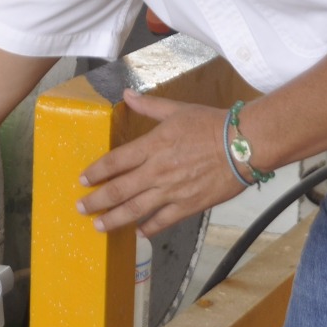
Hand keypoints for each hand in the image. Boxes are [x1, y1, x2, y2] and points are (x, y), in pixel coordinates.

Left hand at [76, 89, 244, 233]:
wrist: (244, 145)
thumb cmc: (212, 124)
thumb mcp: (177, 109)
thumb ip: (148, 106)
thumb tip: (126, 93)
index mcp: (152, 145)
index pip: (115, 161)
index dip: (96, 172)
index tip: (82, 180)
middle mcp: (157, 170)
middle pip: (118, 190)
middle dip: (96, 200)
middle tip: (81, 208)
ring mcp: (172, 191)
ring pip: (135, 209)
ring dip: (114, 219)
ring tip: (98, 226)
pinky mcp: (189, 205)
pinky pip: (163, 220)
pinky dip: (148, 228)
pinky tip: (138, 232)